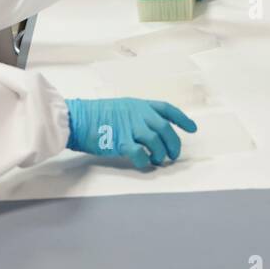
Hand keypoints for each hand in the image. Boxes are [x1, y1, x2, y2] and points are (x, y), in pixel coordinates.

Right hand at [64, 98, 197, 168]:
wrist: (77, 118)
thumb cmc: (95, 114)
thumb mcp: (120, 107)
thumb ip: (137, 116)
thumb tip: (151, 132)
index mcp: (138, 104)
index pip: (167, 109)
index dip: (182, 119)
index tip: (192, 128)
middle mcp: (137, 114)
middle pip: (165, 129)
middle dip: (174, 143)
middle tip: (173, 154)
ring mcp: (130, 127)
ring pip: (156, 142)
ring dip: (161, 154)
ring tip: (159, 160)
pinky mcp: (121, 142)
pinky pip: (140, 154)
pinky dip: (146, 161)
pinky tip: (145, 164)